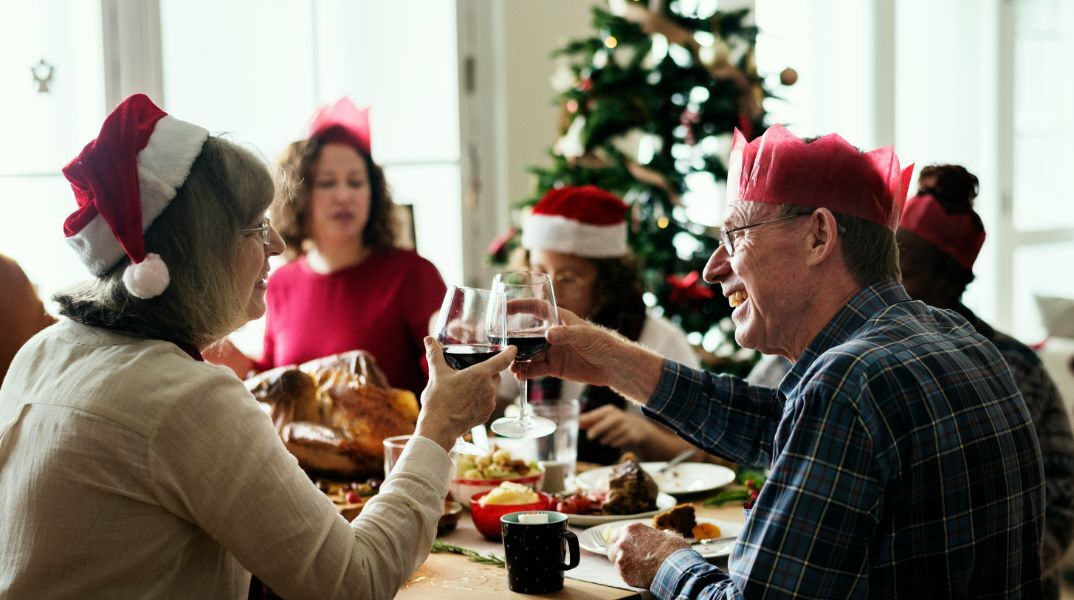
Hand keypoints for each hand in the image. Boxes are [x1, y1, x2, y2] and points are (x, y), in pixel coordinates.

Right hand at [416, 337, 515, 450]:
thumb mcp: (436, 374)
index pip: (503, 360)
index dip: (509, 352)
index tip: (512, 348)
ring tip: (466, 388)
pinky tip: (466, 401)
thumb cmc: (438, 400)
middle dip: (488, 372)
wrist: (438, 428)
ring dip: (484, 386)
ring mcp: (489, 403)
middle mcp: (490, 388)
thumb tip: (428, 340)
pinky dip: (480, 400)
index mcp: (481, 374)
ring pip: (492, 389)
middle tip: (473, 372)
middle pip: (496, 375)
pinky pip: (487, 403)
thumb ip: (435, 355)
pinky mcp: (486, 415)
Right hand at [511, 306, 627, 387]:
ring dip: (518, 359)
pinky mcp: (554, 367)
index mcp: (558, 319)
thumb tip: (548, 334)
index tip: (504, 308)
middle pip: (526, 334)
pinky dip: (526, 372)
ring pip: (528, 354)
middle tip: (502, 346)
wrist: (612, 366)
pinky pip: (536, 369)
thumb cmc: (602, 343)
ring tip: (510, 366)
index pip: (535, 308)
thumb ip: (566, 334)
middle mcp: (552, 334)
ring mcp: (552, 351)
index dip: (519, 306)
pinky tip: (519, 376)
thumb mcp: (584, 335)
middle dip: (513, 340)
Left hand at [579, 405, 653, 447]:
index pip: (596, 414)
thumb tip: (576, 423)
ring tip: (603, 440)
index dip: (586, 419)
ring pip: (612, 434)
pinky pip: (619, 441)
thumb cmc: (616, 423)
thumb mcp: (604, 419)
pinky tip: (613, 443)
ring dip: (605, 439)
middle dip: (597, 429)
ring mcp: (625, 426)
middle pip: (606, 422)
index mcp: (609, 411)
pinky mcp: (631, 435)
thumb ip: (590, 421)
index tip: (577, 424)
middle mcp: (618, 416)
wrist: (638, 428)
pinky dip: (614, 443)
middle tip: (589, 436)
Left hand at [608, 523, 688, 588]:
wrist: (675, 567)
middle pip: (612, 549)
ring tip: (639, 569)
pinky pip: (623, 575)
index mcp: (631, 529)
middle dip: (619, 554)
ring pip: (617, 563)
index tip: (623, 547)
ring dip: (626, 566)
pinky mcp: (623, 572)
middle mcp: (622, 541)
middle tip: (630, 560)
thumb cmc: (673, 550)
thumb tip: (663, 535)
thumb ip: (658, 534)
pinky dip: (630, 576)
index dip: (620, 542)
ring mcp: (621, 557)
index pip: (616, 535)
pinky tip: (642, 576)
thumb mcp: (667, 535)